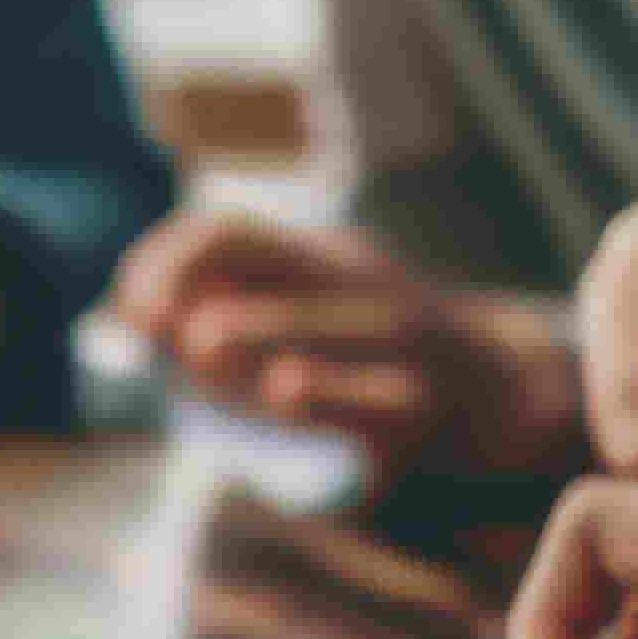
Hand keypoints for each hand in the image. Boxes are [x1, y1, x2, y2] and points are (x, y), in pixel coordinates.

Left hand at [107, 212, 578, 478]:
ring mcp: (402, 340)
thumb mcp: (306, 322)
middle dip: (199, 282)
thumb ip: (224, 319)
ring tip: (200, 344)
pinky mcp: (431, 405)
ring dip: (261, 329)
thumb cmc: (380, 364)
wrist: (509, 395)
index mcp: (320, 260)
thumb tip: (132, 320)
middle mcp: (359, 285)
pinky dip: (332, 390)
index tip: (128, 308)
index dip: (167, 260)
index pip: (228, 232)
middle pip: (270, 257)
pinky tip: (287, 391)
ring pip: (330, 321)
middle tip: (145, 320)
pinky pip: (381, 394)